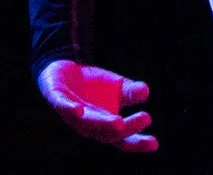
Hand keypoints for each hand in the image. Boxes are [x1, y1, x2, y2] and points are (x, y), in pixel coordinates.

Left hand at [38, 58, 157, 152]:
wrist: (65, 69)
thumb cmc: (93, 85)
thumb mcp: (117, 86)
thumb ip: (131, 92)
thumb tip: (146, 91)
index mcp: (105, 126)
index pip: (122, 139)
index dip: (137, 142)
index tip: (155, 143)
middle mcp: (89, 125)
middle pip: (108, 133)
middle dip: (127, 129)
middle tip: (146, 118)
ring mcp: (72, 115)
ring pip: (87, 123)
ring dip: (102, 123)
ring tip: (119, 122)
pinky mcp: (57, 100)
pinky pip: (63, 107)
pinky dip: (70, 110)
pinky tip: (79, 109)